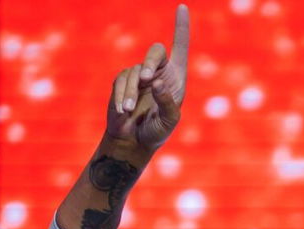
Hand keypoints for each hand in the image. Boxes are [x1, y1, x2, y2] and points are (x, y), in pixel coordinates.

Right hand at [105, 4, 189, 151]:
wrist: (133, 141)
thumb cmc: (156, 132)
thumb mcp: (169, 121)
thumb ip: (167, 103)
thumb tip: (156, 82)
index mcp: (176, 78)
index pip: (180, 47)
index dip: (181, 28)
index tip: (182, 7)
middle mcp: (159, 73)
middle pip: (156, 52)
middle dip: (150, 63)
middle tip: (146, 79)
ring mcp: (139, 75)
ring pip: (135, 71)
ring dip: (132, 92)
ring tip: (130, 110)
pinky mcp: (123, 81)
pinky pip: (121, 81)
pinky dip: (122, 95)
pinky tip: (123, 111)